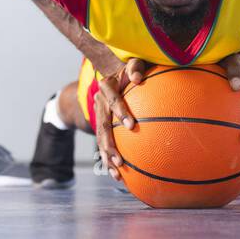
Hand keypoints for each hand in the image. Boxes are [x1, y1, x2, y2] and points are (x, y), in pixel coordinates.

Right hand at [93, 57, 149, 180]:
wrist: (112, 71)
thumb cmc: (128, 68)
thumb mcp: (132, 62)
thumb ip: (135, 67)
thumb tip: (139, 78)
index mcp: (107, 86)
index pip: (113, 100)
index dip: (120, 112)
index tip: (131, 125)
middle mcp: (100, 103)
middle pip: (102, 127)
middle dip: (110, 145)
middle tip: (120, 160)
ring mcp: (100, 115)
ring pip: (101, 139)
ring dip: (107, 157)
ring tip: (117, 174)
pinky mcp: (103, 125)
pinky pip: (105, 144)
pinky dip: (110, 160)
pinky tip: (119, 176)